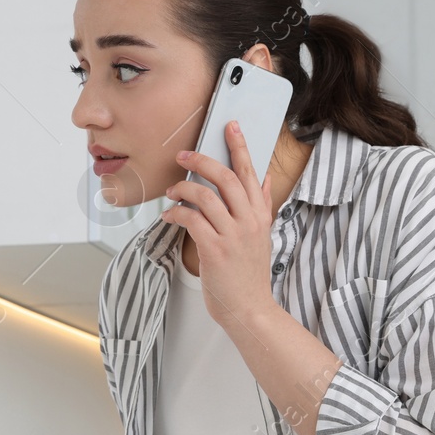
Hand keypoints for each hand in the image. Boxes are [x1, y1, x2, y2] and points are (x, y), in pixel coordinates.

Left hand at [163, 119, 276, 329]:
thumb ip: (262, 205)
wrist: (249, 309)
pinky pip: (191, 219)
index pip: (250, 172)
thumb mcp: (263, 236)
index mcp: (261, 214)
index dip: (239, 146)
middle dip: (202, 160)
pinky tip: (170, 215)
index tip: (229, 126)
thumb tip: (264, 177)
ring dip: (183, 189)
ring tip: (172, 191)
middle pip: (225, 177)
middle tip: (183, 155)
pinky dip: (176, 212)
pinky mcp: (215, 249)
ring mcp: (233, 235)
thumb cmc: (249, 274)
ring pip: (205, 196)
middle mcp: (249, 221)